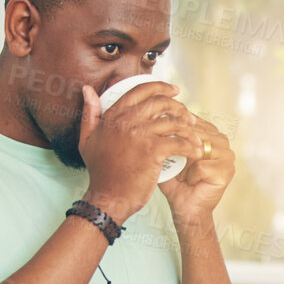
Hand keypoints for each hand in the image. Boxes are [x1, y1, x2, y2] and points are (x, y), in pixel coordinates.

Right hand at [77, 80, 205, 222]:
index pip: (139, 91)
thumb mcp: (87, 139)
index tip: (174, 91)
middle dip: (178, 106)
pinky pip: (178, 142)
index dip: (159, 87)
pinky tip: (195, 152)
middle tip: (189, 116)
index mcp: (113, 115)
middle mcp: (126, 120)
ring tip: (196, 136)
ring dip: (188, 128)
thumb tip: (87, 89)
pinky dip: (190, 146)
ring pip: (172, 122)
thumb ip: (90, 113)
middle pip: (159, 102)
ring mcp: (139, 134)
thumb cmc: (100, 172)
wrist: (108, 197)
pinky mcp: (152, 150)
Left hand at [161, 113, 235, 229]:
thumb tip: (159, 116)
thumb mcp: (169, 152)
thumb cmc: (176, 181)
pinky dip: (190, 176)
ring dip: (184, 164)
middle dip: (179, 150)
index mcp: (210, 132)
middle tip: (176, 166)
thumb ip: (169, 133)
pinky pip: (200, 166)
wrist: (185, 208)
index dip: (174, 132)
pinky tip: (191, 182)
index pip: (190, 120)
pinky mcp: (227, 170)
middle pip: (193, 134)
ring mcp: (228, 155)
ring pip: (196, 149)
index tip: (167, 148)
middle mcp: (222, 140)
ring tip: (184, 175)